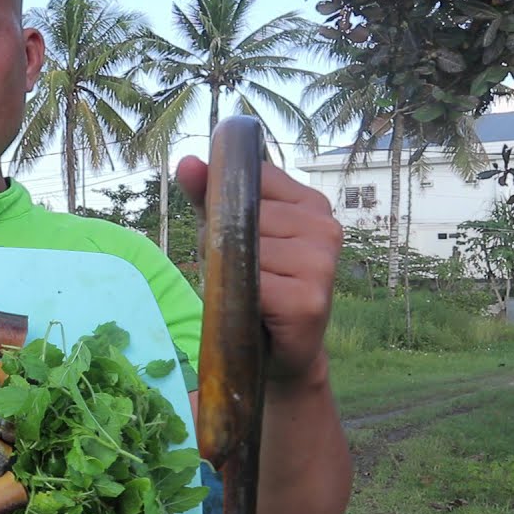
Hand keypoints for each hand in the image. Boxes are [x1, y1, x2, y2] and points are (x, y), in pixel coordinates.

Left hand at [175, 155, 341, 383]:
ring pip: (245, 250)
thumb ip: (208, 196)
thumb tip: (188, 162)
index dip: (228, 206)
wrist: (277, 351)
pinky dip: (239, 297)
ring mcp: (322, 263)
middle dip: (224, 243)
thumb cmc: (253, 285)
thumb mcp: (226, 233)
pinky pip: (251, 284)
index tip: (236, 236)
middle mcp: (325, 227)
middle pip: (246, 216)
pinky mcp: (310, 299)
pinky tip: (255, 309)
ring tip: (246, 291)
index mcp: (311, 203)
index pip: (254, 179)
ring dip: (229, 272)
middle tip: (238, 274)